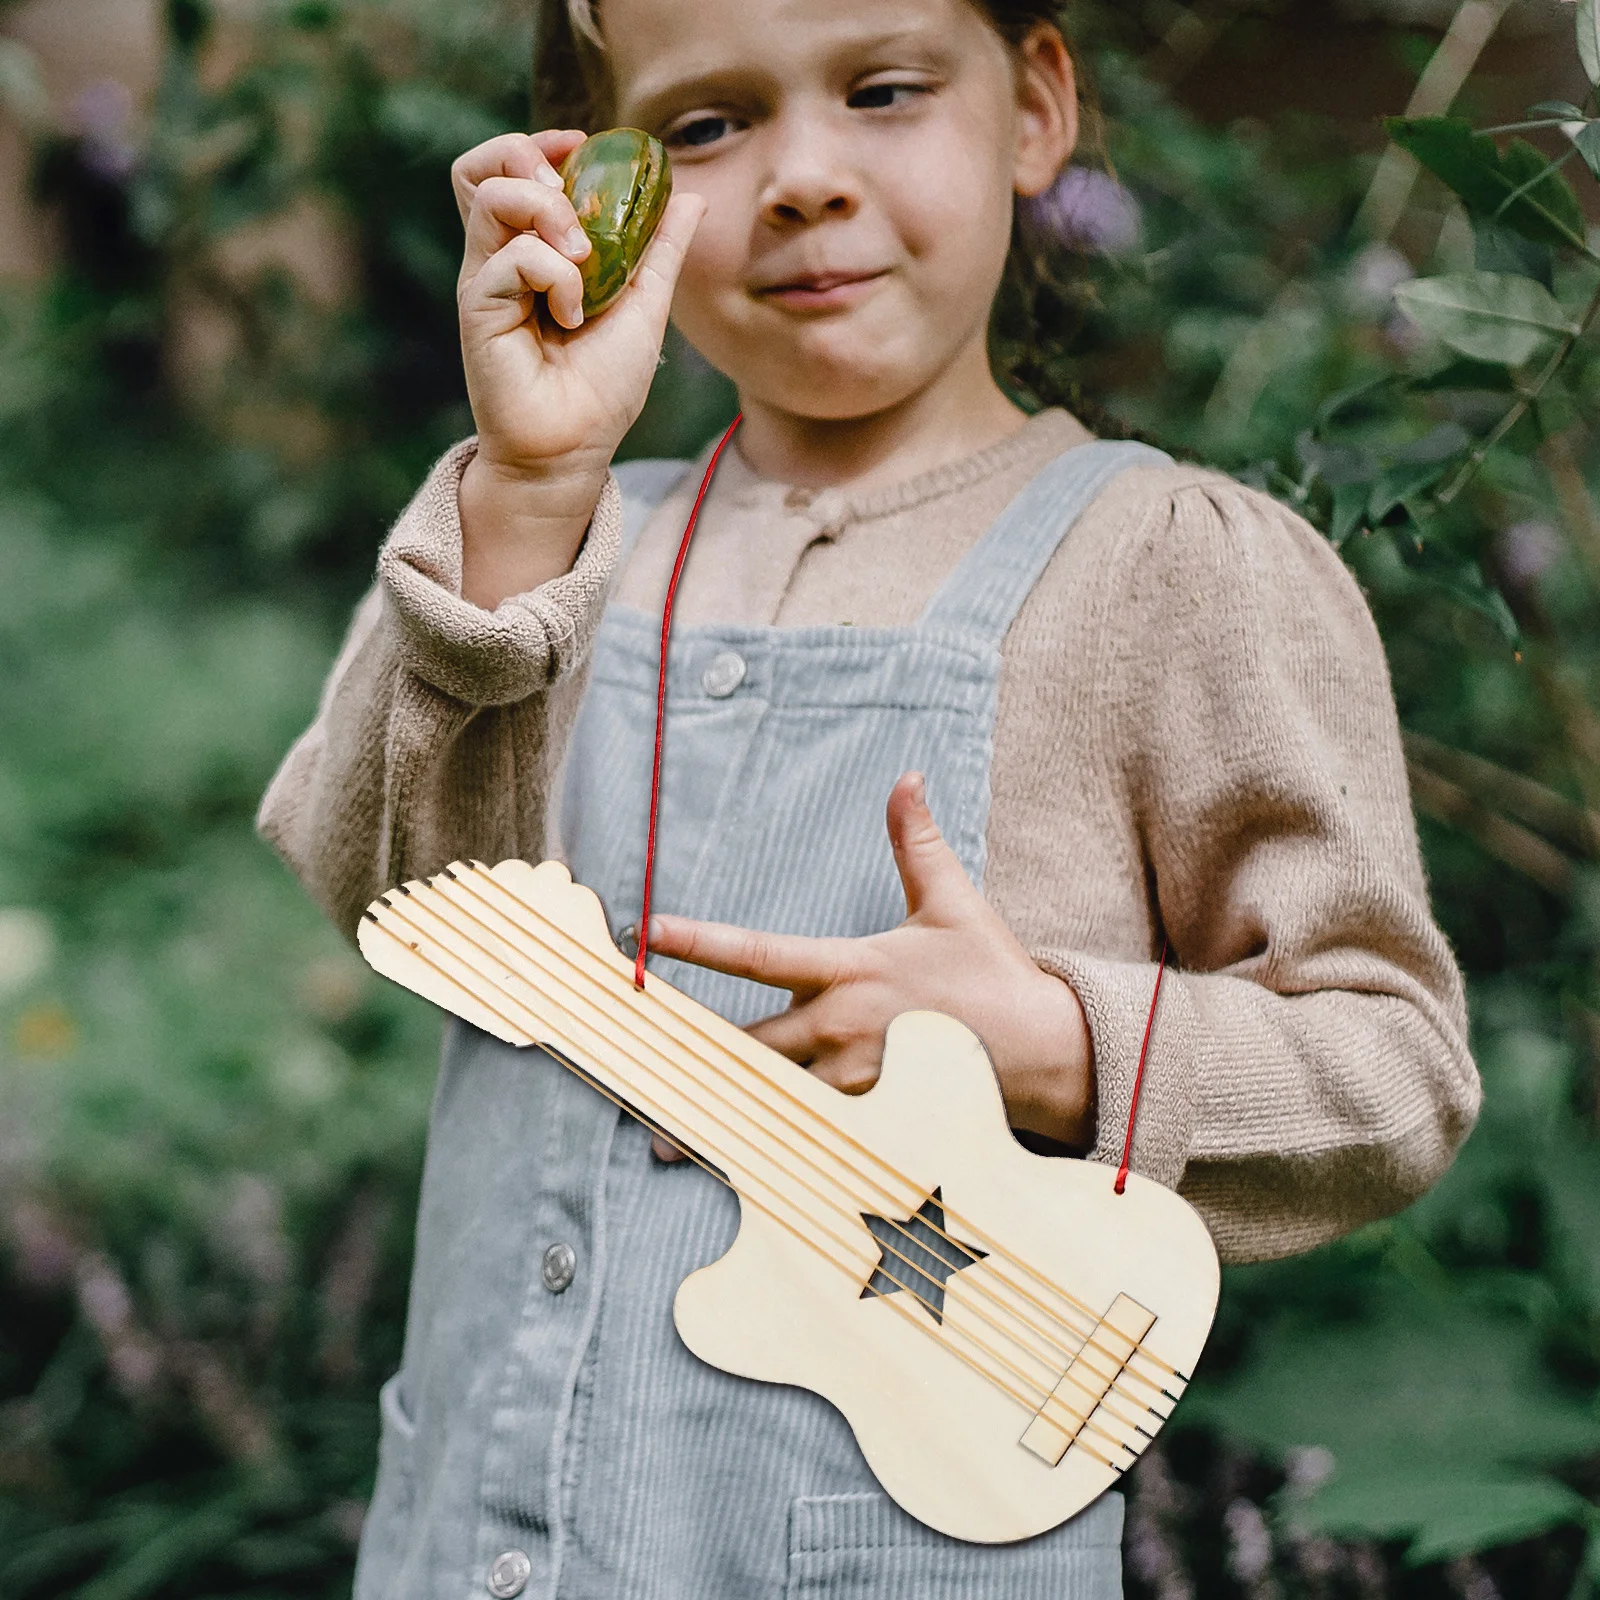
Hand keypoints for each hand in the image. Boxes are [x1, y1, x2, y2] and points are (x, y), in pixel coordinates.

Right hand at [451, 132, 705, 605]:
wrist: (575, 450)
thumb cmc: (602, 389)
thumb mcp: (645, 305)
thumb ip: (660, 250)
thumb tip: (691, 197)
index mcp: (532, 250)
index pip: (509, 168)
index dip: (540, 144)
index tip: (582, 149)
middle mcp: (500, 258)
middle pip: (485, 167)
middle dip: (532, 160)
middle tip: (574, 202)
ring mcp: (486, 280)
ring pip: (492, 197)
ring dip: (549, 213)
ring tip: (583, 260)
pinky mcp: (479, 308)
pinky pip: (513, 258)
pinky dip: (555, 275)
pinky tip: (571, 316)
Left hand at [643, 772, 1095, 1162]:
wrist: (1047, 1050)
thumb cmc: (992, 974)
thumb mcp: (952, 900)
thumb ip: (915, 842)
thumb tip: (908, 778)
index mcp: (850, 968)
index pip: (759, 953)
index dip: (701, 941)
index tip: (648, 934)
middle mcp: (841, 1026)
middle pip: (744, 1041)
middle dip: (686, 1051)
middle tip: (628, 1061)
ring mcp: (854, 1080)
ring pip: (769, 1098)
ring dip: (715, 1114)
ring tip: (658, 1138)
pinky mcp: (873, 1119)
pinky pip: (810, 1136)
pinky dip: (771, 1151)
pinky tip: (733, 1170)